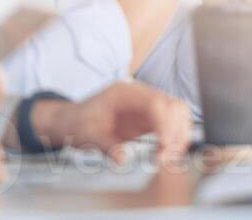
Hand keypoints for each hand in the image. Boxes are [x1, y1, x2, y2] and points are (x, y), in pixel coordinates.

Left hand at [32, 82, 190, 163]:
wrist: (73, 121)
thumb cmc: (79, 123)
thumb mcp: (86, 135)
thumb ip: (105, 146)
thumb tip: (122, 159)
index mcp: (125, 93)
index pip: (155, 102)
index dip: (165, 122)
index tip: (164, 144)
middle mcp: (141, 96)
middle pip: (173, 105)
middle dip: (176, 131)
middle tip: (167, 156)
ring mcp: (147, 107)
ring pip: (178, 114)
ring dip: (179, 136)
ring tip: (168, 158)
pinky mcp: (150, 120)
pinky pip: (172, 125)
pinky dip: (175, 140)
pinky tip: (167, 154)